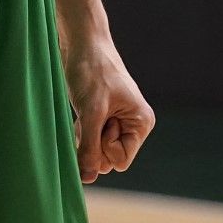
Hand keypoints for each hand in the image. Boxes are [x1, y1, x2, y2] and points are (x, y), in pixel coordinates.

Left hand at [66, 40, 154, 183]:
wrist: (82, 43)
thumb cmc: (92, 72)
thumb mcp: (90, 113)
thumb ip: (90, 148)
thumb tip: (88, 179)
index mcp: (141, 122)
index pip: (121, 161)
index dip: (105, 148)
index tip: (101, 122)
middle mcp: (132, 125)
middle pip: (108, 159)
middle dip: (93, 143)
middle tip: (91, 115)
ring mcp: (117, 122)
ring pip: (96, 150)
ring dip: (85, 136)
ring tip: (86, 111)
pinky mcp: (101, 118)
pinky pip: (89, 140)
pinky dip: (81, 131)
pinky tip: (81, 112)